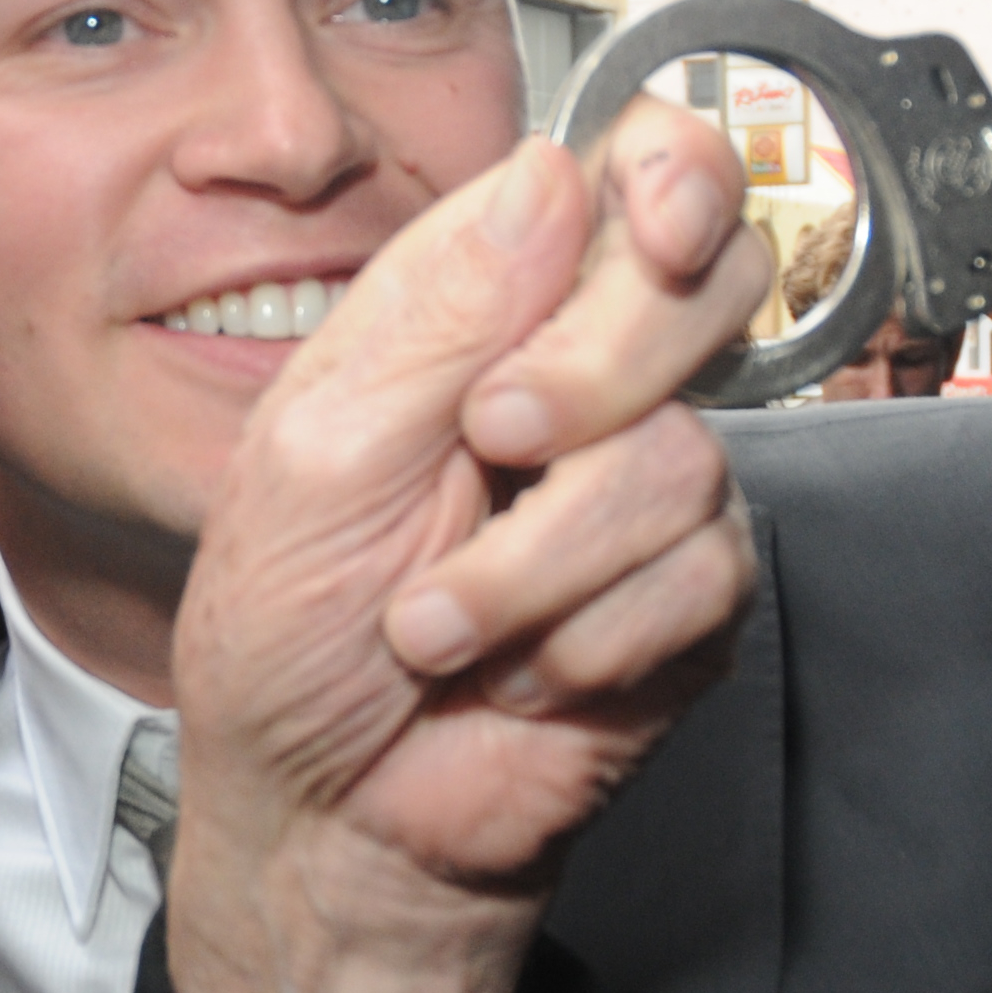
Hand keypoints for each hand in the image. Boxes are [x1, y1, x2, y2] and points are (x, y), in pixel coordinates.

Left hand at [167, 95, 768, 992]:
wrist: (322, 823)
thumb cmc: (288, 639)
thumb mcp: (315, 451)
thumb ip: (441, 309)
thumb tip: (553, 169)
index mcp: (484, 307)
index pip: (632, 173)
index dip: (677, 175)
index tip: (655, 232)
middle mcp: (582, 378)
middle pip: (703, 283)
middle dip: (594, 369)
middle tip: (490, 441)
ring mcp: (646, 489)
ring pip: (684, 452)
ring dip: (535, 562)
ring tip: (436, 630)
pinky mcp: (690, 603)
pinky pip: (700, 576)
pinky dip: (582, 638)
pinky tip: (516, 678)